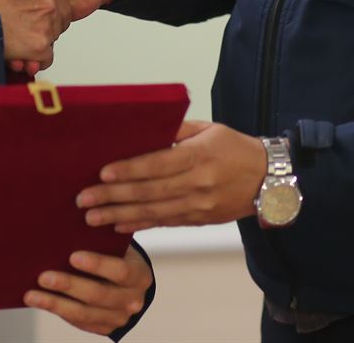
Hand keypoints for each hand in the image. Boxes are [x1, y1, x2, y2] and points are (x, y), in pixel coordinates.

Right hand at [2, 0, 128, 75]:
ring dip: (19, 48)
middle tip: (1, 49)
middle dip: (5, 35)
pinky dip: (35, 52)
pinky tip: (30, 62)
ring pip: (23, 31)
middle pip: (9, 16)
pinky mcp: (50, 22)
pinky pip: (39, 39)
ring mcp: (38, 9)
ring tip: (15, 62)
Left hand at [24, 246, 151, 335]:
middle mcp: (132, 300)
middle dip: (69, 285)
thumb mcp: (117, 247)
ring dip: (55, 303)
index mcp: (139, 275)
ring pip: (83, 313)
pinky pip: (78, 322)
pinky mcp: (104, 329)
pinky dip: (57, 311)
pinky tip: (38, 301)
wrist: (127, 284)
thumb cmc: (116, 255)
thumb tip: (66, 230)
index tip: (72, 256)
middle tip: (43, 276)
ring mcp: (119, 318)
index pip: (120, 271)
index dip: (97, 264)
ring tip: (32, 295)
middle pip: (98, 295)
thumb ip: (101, 241)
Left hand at [75, 120, 265, 232]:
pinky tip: (120, 225)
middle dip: (113, 197)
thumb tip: (143, 133)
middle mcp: (198, 183)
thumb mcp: (209, 129)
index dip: (128, 170)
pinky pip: (166, 223)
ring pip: (154, 211)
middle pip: (149, 191)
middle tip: (84, 200)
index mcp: (199, 155)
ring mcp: (200, 205)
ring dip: (121, 215)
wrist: (269, 178)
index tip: (101, 174)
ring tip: (93, 218)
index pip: (156, 164)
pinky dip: (142, 225)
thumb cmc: (235, 147)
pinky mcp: (201, 219)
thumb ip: (177, 132)